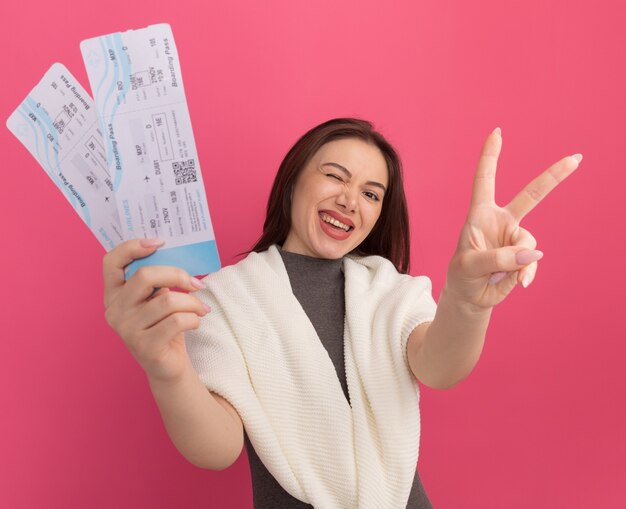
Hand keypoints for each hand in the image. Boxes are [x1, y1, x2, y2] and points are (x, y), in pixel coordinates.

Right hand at [103, 239, 210, 382]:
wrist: (168, 366)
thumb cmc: (164, 326)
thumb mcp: (157, 299)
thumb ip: (158, 280)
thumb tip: (179, 255)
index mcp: (113, 294)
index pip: (111, 262)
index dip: (132, 247)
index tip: (159, 242)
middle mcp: (114, 310)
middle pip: (144, 276)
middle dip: (177, 275)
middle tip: (196, 283)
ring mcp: (127, 330)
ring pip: (167, 300)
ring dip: (192, 302)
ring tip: (201, 308)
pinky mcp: (145, 346)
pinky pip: (177, 321)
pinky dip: (194, 319)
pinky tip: (196, 322)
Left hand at [445, 128, 581, 309]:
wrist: (470, 295)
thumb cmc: (463, 274)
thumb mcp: (469, 265)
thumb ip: (497, 258)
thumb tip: (532, 254)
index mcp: (480, 214)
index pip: (485, 180)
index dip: (490, 156)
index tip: (497, 132)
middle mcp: (501, 221)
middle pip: (531, 195)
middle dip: (554, 177)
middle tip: (576, 158)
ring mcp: (515, 238)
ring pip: (528, 243)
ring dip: (517, 262)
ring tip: (497, 275)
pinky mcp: (525, 257)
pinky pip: (533, 263)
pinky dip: (527, 274)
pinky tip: (519, 283)